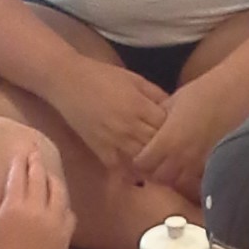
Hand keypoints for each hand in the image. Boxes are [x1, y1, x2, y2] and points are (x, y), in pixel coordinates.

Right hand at [43, 57, 168, 171]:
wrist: (68, 82)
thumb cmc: (103, 76)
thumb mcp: (135, 79)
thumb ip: (157, 95)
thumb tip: (176, 110)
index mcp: (140, 106)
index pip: (168, 127)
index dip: (177, 131)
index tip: (181, 132)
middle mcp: (129, 126)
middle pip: (158, 146)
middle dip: (168, 149)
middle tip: (175, 151)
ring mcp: (114, 141)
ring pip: (142, 160)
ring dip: (152, 162)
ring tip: (161, 162)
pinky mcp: (100, 150)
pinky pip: (120, 168)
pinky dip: (131, 171)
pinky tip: (139, 170)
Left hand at [134, 73, 248, 198]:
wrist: (240, 91)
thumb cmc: (206, 91)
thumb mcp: (173, 101)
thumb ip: (158, 120)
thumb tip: (147, 130)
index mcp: (167, 140)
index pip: (142, 164)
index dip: (140, 161)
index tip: (143, 155)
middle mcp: (182, 157)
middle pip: (159, 178)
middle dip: (155, 172)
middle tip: (158, 162)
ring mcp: (202, 164)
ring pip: (180, 184)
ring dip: (176, 178)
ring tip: (177, 166)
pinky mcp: (219, 166)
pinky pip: (201, 182)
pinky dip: (195, 179)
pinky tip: (195, 167)